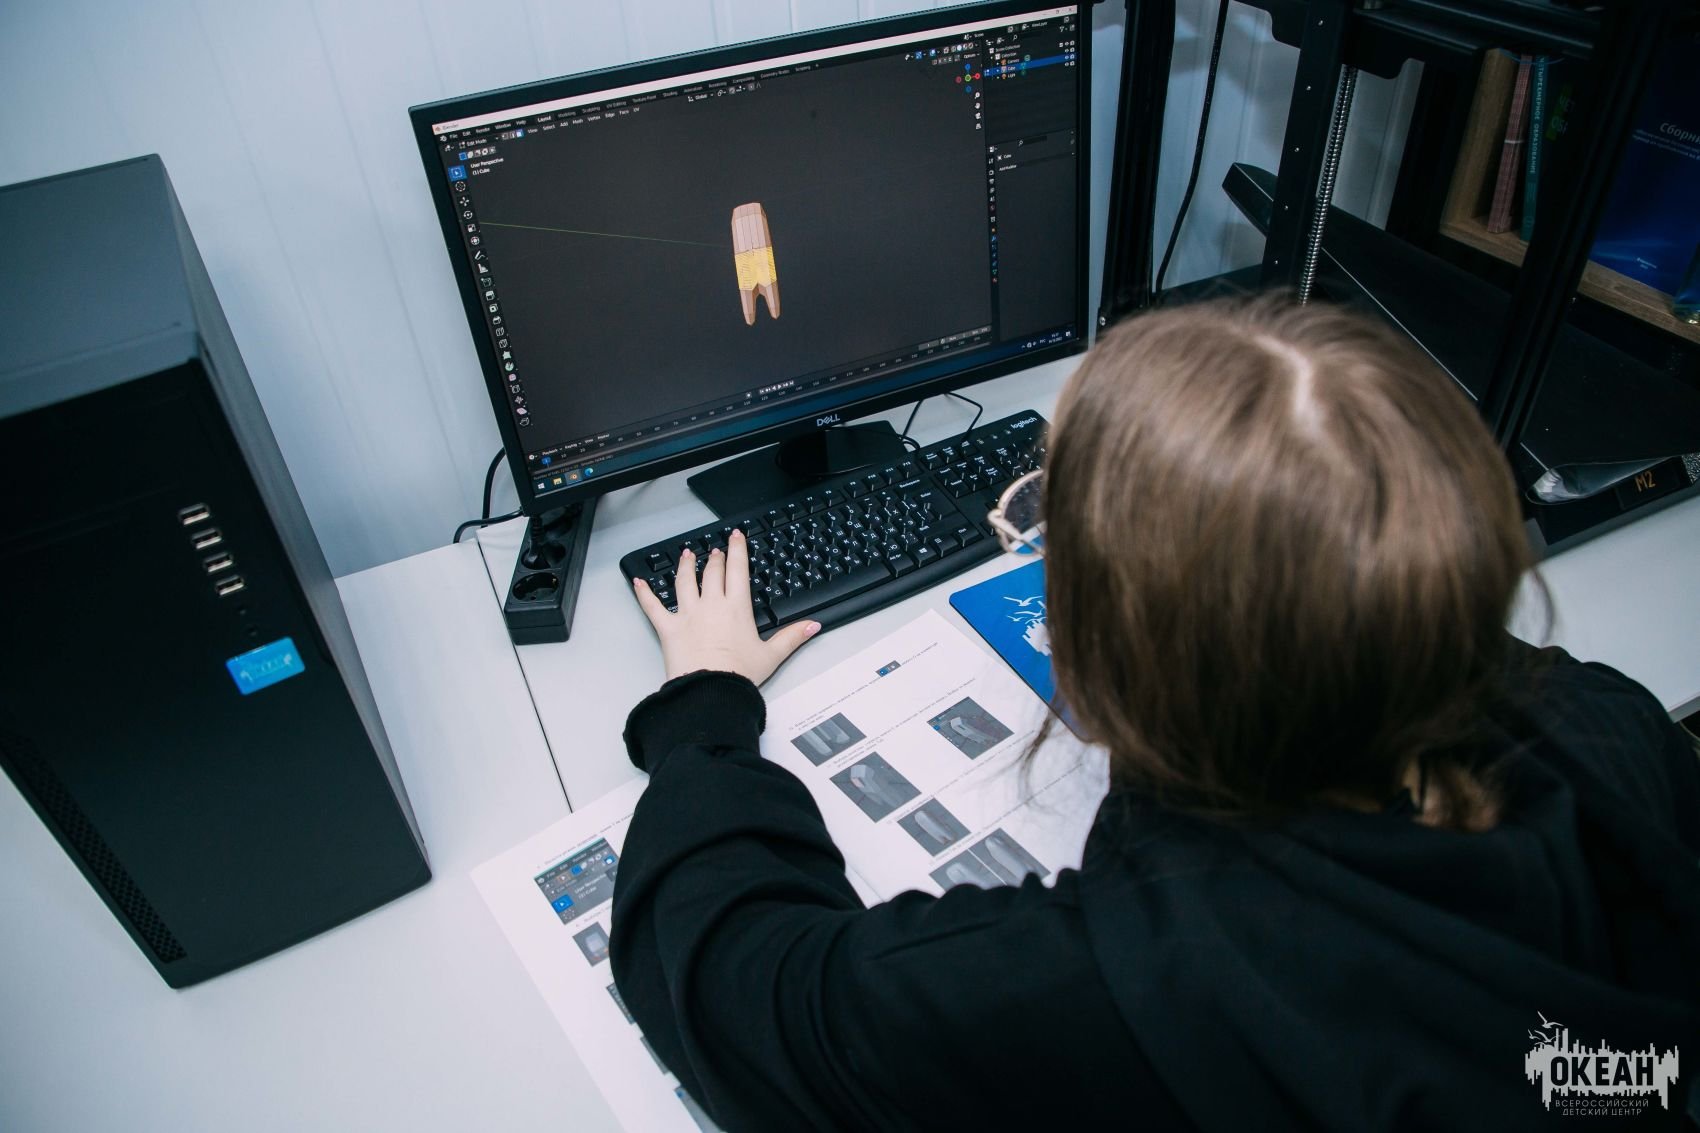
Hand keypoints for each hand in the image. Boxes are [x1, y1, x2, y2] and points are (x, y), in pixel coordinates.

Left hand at [632, 529, 819, 685]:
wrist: (709, 691)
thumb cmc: (738, 676)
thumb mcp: (771, 656)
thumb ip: (792, 637)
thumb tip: (813, 626)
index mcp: (736, 608)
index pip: (737, 570)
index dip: (737, 550)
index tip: (736, 538)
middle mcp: (711, 605)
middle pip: (712, 572)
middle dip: (714, 557)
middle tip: (716, 549)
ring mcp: (687, 615)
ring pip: (684, 581)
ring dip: (685, 566)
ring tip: (686, 555)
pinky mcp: (668, 629)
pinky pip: (652, 607)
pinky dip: (644, 593)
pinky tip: (638, 582)